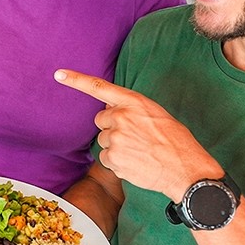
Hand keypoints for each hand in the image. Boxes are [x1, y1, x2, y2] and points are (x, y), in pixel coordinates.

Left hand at [54, 69, 222, 201]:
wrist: (185, 169)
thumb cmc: (176, 142)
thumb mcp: (157, 114)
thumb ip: (132, 109)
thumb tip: (110, 107)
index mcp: (134, 102)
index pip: (99, 87)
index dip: (76, 80)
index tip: (59, 75)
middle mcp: (121, 117)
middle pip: (101, 120)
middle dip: (111, 127)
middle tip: (134, 138)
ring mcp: (115, 138)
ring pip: (103, 141)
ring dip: (115, 147)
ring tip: (139, 152)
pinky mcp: (113, 158)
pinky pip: (106, 158)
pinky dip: (117, 163)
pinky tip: (136, 163)